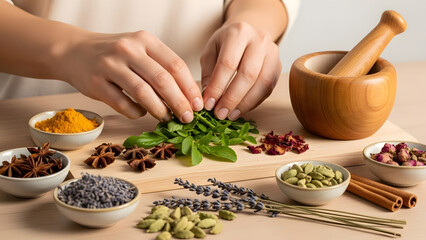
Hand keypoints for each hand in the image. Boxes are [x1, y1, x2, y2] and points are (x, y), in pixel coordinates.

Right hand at [56, 31, 202, 121]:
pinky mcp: (97, 83)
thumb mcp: (139, 50)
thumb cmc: (114, 54)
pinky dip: (137, 112)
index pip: (175, 65)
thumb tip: (187, 95)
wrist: (74, 51)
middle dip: (179, 102)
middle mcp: (128, 49)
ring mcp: (110, 65)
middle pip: (162, 80)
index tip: (199, 104)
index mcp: (144, 40)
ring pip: (143, 93)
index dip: (189, 87)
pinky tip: (142, 113)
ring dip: (159, 110)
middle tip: (188, 117)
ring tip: (167, 118)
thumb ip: (161, 67)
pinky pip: (123, 104)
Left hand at [200, 22, 281, 119]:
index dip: (217, 86)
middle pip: (248, 74)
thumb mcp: (210, 52)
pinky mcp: (278, 67)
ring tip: (230, 115)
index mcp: (238, 32)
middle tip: (220, 114)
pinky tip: (240, 109)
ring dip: (245, 103)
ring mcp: (273, 53)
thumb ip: (209, 74)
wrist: (247, 35)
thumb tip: (208, 100)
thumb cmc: (225, 45)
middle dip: (232, 98)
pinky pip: (268, 89)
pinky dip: (253, 102)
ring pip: (262, 83)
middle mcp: (259, 40)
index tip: (208, 104)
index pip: (228, 63)